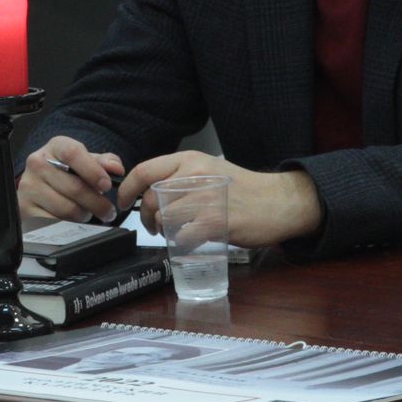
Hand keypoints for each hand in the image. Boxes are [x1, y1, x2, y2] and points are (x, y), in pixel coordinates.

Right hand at [18, 135, 126, 222]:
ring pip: (67, 209)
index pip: (73, 153)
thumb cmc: (67, 172)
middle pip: (75, 187)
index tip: (107, 185)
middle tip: (108, 211)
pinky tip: (72, 221)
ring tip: (86, 213)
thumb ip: (104, 162)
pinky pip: (54, 223)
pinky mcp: (25, 208)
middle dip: (97, 203)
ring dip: (84, 215)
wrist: (40, 186)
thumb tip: (116, 169)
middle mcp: (37, 163)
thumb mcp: (85, 161)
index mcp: (55, 147)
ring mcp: (29, 187)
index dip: (93, 171)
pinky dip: (69, 225)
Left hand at [117, 151, 322, 248]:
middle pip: (151, 197)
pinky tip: (190, 240)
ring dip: (162, 230)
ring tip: (171, 233)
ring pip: (164, 217)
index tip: (123, 202)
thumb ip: (182, 177)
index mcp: (190, 160)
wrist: (278, 201)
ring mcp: (205, 199)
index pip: (145, 171)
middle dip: (145, 216)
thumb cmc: (243, 188)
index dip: (127, 189)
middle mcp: (194, 175)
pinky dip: (181, 241)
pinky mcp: (215, 222)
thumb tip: (152, 192)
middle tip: (151, 226)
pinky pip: (183, 235)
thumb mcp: (209, 170)